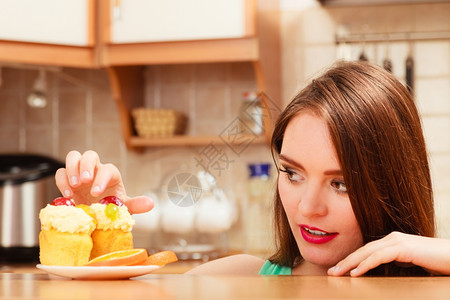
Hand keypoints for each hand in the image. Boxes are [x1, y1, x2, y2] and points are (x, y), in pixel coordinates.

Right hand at [54, 150, 152, 213]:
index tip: (96, 193)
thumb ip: (135, 205)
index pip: (108, 169)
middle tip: (84, 181)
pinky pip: (60, 172)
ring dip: (72, 168)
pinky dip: (62, 181)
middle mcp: (95, 170)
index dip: (102, 178)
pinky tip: (67, 196)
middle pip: (90, 155)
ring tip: (74, 185)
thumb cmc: (111, 209)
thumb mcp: (123, 208)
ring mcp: (80, 173)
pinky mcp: (67, 180)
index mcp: (111, 175)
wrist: (95, 217)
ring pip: (73, 156)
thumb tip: (151, 204)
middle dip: (86, 166)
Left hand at [328, 231, 449, 276]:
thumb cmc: (436, 261)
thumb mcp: (411, 262)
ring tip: (337, 273)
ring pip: (367, 252)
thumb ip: (398, 261)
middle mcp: (392, 238)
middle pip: (363, 250)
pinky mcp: (404, 248)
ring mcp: (397, 242)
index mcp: (392, 241)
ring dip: (350, 263)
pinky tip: (355, 272)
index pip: (366, 250)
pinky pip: (379, 257)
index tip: (339, 269)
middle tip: (331, 272)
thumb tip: (387, 267)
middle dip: (345, 261)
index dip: (351, 260)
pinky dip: (365, 264)